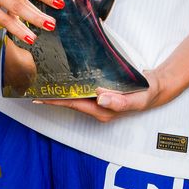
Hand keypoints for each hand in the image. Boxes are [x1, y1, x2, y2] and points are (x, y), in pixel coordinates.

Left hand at [33, 69, 164, 121]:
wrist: (155, 87)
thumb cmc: (146, 93)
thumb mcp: (137, 98)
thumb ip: (120, 100)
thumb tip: (101, 98)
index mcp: (102, 111)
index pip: (73, 104)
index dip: (55, 100)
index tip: (38, 96)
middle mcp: (97, 107)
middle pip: (69, 101)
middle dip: (52, 95)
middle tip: (33, 87)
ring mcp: (98, 101)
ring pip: (74, 95)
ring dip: (59, 90)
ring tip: (42, 82)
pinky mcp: (100, 93)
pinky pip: (81, 90)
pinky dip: (70, 84)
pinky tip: (63, 78)